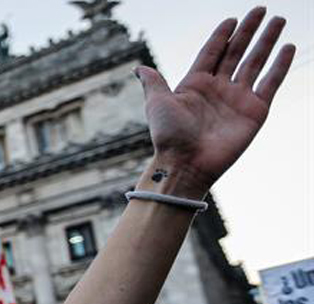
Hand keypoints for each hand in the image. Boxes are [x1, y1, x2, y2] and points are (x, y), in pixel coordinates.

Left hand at [137, 8, 293, 194]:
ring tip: (278, 20)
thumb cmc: (169, 136)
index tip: (233, 18)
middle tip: (261, 9)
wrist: (185, 163)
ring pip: (256, 62)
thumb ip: (154, 83)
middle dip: (249, 31)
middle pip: (237, 52)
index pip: (212, 52)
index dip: (222, 35)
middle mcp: (218, 88)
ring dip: (267, 41)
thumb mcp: (157, 104)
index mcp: (195, 84)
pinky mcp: (255, 111)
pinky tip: (288, 47)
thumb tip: (139, 68)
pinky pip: (271, 83)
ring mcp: (237, 98)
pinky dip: (280, 65)